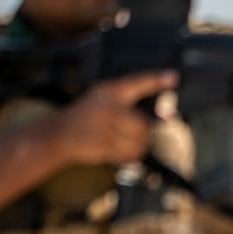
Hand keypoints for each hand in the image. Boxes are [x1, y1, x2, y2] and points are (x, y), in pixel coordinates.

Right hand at [48, 71, 177, 165]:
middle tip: (131, 131)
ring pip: (138, 142)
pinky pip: (128, 155)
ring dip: (137, 146)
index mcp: (110, 91)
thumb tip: (166, 116)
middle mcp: (108, 107)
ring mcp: (104, 127)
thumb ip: (132, 103)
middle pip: (143, 124)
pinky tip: (117, 148)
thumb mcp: (105, 99)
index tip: (173, 77)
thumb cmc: (87, 115)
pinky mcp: (102, 145)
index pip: (137, 82)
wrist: (59, 133)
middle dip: (143, 132)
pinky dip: (128, 156)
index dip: (156, 80)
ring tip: (123, 140)